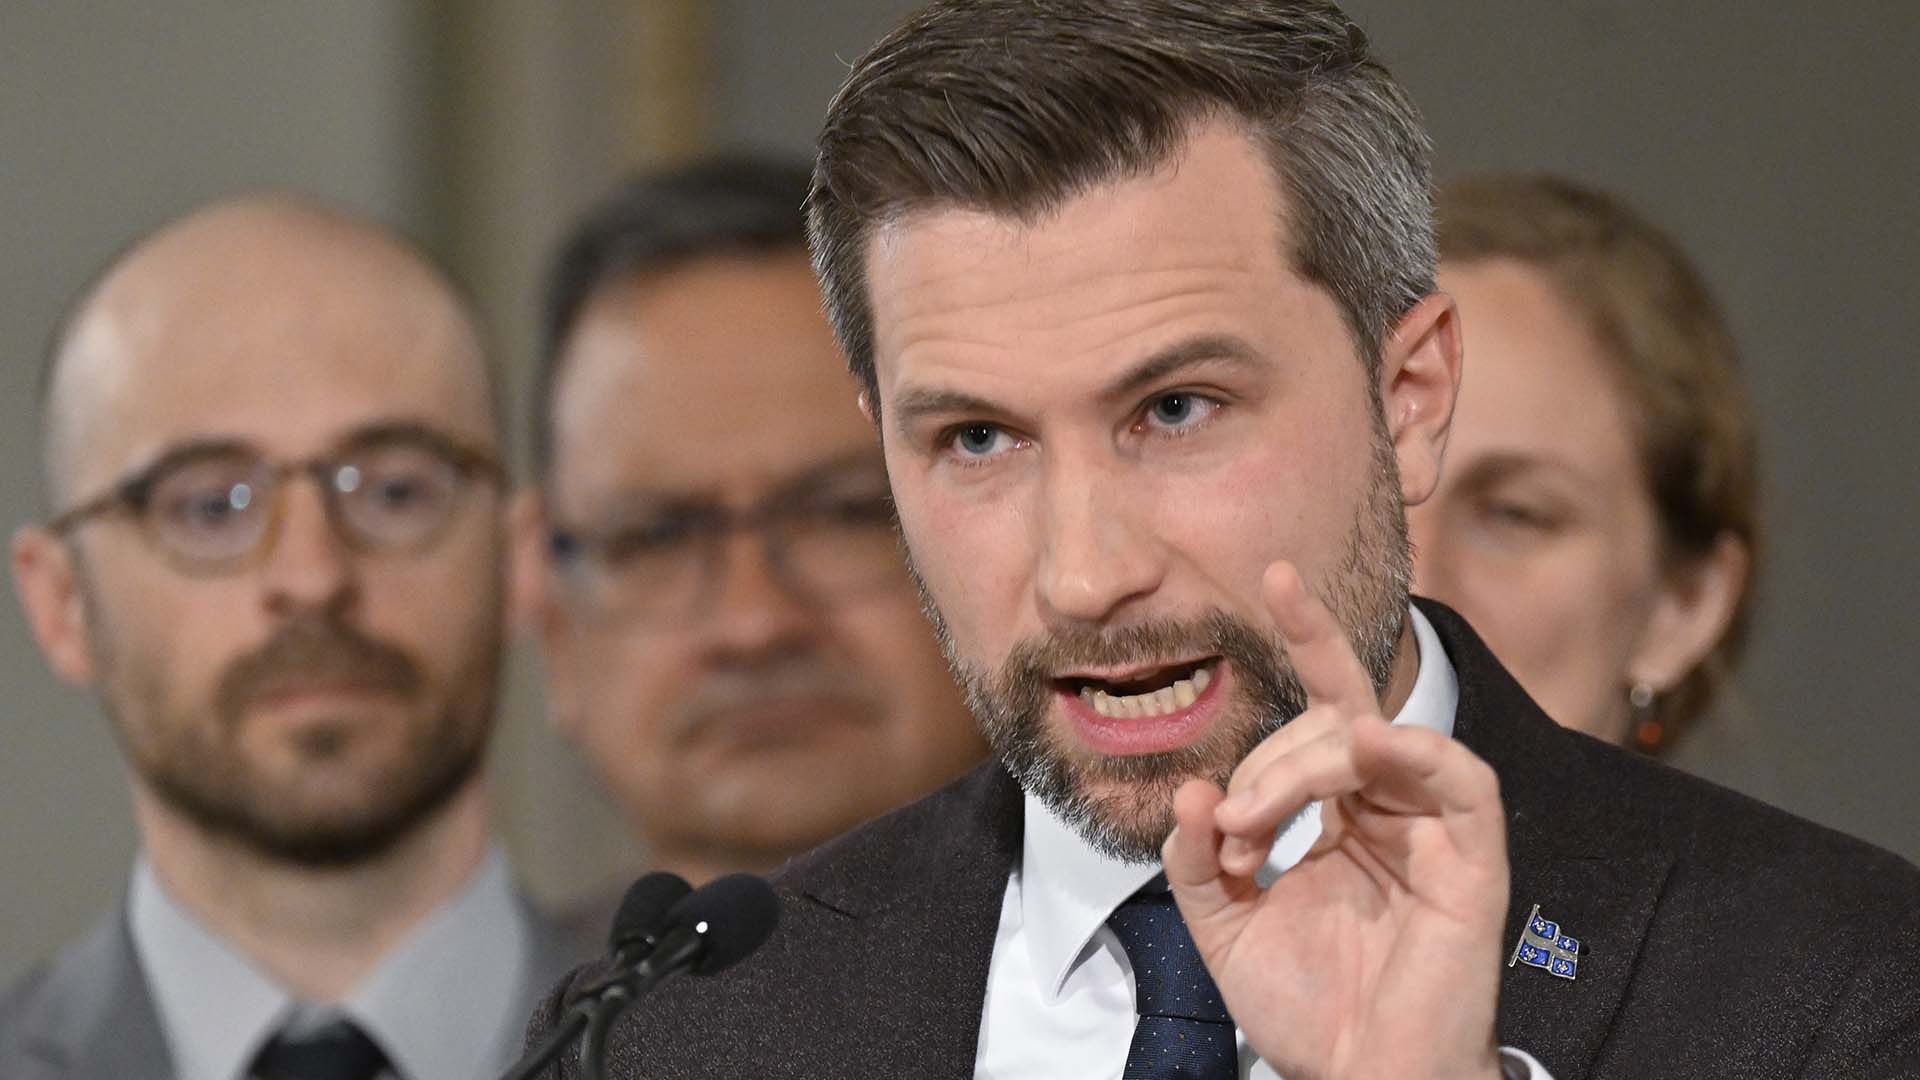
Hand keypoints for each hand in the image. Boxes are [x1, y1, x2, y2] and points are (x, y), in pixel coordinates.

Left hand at [1161, 561, 1509, 1079]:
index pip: (1324, 709)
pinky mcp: (1475, 861)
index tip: (1275, 577)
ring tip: (1262, 818)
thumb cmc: (1308, 1011)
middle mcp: (1389, 810)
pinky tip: (1368, 745)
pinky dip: (1416, 750)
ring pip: (1382, 742)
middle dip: (1272, 753)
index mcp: (1339, 815)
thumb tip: (1191, 789)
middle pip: (1338, 719)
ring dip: (1311, 763)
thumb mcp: (1224, 925)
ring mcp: (1435, 831)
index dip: (1309, 638)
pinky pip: (1464, 778)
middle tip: (1230, 825)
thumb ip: (1198, 855)